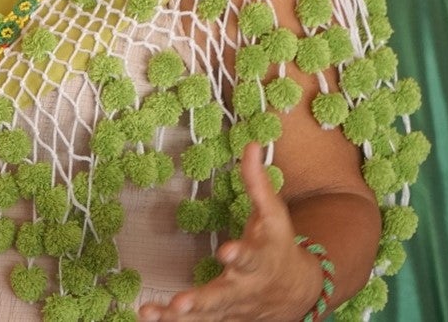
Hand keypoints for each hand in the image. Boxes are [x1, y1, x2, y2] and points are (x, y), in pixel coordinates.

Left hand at [137, 143, 320, 321]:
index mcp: (260, 258)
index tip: (226, 251)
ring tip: (150, 312)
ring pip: (205, 317)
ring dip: (178, 318)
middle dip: (202, 301)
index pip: (251, 256)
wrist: (300, 291)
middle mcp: (245, 287)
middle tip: (182, 303)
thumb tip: (251, 143)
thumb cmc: (279, 245)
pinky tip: (146, 316)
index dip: (240, 254)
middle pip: (223, 297)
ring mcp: (232, 308)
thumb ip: (258, 181)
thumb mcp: (274, 213)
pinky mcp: (222, 319)